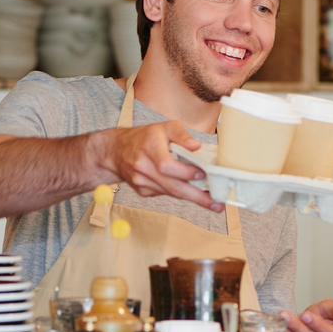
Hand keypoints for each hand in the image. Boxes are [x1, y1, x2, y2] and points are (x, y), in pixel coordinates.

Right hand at [102, 121, 223, 211]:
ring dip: (193, 198)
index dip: (185, 172)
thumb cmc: (144, 137)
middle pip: (172, 186)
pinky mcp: (142, 191)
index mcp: (149, 147)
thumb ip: (182, 135)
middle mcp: (143, 166)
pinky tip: (192, 192)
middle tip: (217, 204)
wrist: (115, 152)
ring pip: (170, 192)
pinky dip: (180, 193)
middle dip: (197, 197)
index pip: (166, 165)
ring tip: (212, 203)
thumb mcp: (164, 127)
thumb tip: (196, 147)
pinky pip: (165, 193)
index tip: (203, 174)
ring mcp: (141, 181)